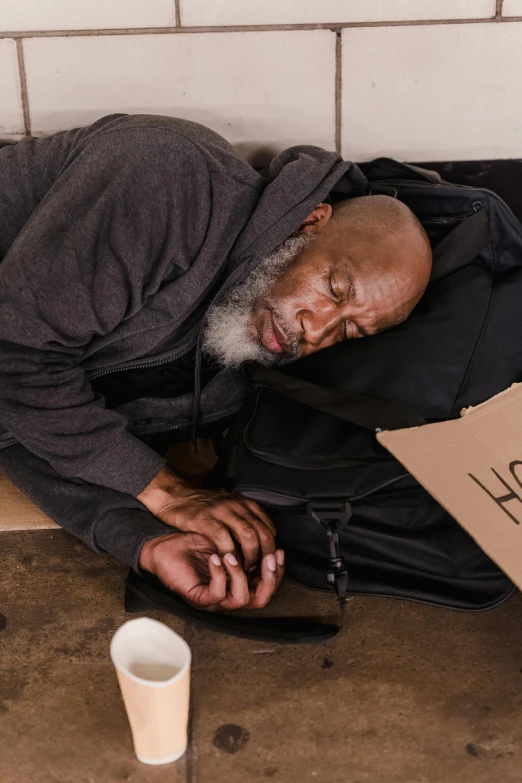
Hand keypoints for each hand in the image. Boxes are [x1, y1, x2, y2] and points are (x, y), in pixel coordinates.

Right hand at [137, 465, 276, 570]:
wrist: (174, 496)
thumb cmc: (202, 507)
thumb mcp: (228, 508)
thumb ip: (245, 520)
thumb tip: (262, 540)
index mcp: (245, 504)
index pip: (269, 528)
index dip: (270, 549)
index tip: (265, 564)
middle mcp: (238, 505)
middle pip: (263, 533)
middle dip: (264, 556)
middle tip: (258, 571)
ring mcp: (223, 512)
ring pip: (249, 537)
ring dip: (249, 558)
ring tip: (244, 570)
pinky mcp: (207, 520)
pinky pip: (225, 541)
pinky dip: (229, 555)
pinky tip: (226, 564)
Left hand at [139, 532, 284, 610]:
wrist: (165, 544)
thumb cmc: (195, 542)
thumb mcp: (229, 541)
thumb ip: (249, 546)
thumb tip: (272, 541)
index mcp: (240, 583)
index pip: (267, 586)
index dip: (277, 571)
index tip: (278, 551)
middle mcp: (230, 594)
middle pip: (261, 599)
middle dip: (269, 579)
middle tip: (268, 558)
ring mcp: (214, 599)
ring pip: (241, 600)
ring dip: (241, 575)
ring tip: (232, 554)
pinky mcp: (197, 597)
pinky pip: (216, 594)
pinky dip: (220, 574)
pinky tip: (215, 557)